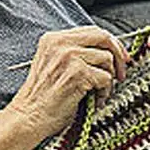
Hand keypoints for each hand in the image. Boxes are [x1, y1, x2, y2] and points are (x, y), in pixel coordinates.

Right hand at [8, 26, 131, 139]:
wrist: (29, 117)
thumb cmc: (42, 99)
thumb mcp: (54, 65)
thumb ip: (74, 53)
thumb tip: (108, 52)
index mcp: (53, 39)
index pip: (92, 31)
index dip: (111, 43)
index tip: (120, 57)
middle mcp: (60, 43)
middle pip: (103, 38)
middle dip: (118, 55)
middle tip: (121, 73)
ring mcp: (69, 57)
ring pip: (107, 59)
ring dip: (109, 78)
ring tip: (99, 93)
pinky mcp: (77, 73)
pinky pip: (105, 78)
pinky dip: (105, 92)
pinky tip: (95, 101)